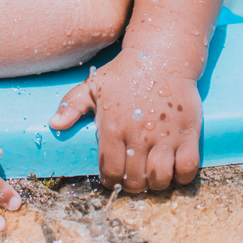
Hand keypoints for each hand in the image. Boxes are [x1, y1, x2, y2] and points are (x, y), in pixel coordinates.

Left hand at [50, 50, 201, 191]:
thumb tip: (54, 124)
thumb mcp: (93, 85)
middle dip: (132, 186)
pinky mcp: (189, 132)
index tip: (114, 180)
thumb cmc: (124, 73)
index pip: (111, 171)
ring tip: (153, 176)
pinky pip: (188, 167)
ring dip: (156, 184)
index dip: (111, 181)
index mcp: (113, 128)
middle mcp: (139, 136)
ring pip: (161, 178)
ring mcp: (166, 136)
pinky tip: (175, 170)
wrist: (161, 56)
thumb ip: (72, 106)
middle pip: (135, 179)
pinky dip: (182, 176)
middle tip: (133, 179)